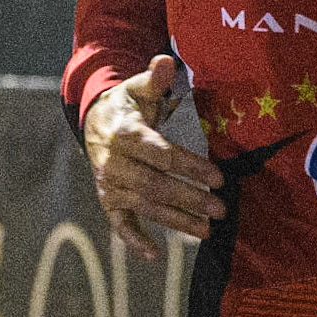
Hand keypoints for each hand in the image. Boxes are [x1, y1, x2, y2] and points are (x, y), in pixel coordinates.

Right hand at [83, 56, 224, 259]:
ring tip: (207, 231)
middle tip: (221, 209)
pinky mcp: (108, 200)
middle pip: (155, 184)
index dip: (190, 166)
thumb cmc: (129, 104)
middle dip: (189, 198)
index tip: (219, 178)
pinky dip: (134, 241)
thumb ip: (155, 77)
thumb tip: (166, 61)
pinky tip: (154, 255)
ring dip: (175, 220)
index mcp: (125, 134)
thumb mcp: (140, 87)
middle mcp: (113, 163)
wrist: (95, 122)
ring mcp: (109, 185)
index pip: (161, 154)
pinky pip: (119, 224)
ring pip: (145, 206)